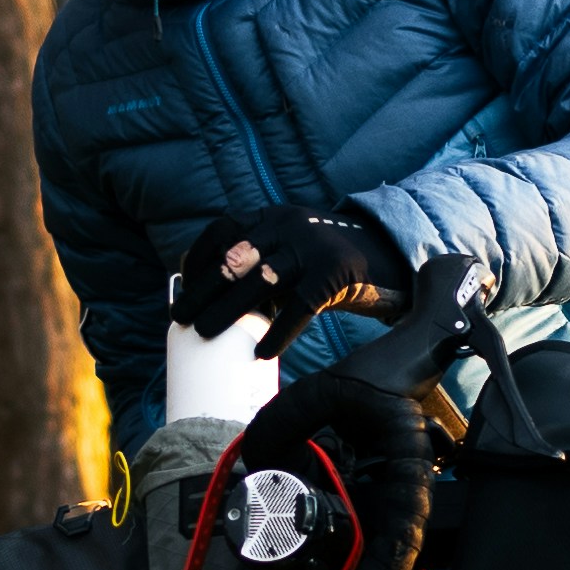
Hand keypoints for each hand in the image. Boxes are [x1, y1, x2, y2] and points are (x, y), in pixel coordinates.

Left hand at [169, 208, 410, 348]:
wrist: (388, 256)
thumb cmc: (326, 263)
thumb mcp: (291, 249)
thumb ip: (260, 261)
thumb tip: (213, 295)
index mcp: (273, 217)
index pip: (223, 229)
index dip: (199, 258)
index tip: (183, 286)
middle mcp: (289, 225)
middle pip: (235, 257)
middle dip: (203, 288)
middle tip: (182, 317)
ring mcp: (313, 248)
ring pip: (261, 280)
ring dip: (228, 309)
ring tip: (207, 331)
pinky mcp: (335, 273)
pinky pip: (300, 306)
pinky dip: (279, 332)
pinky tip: (262, 352)